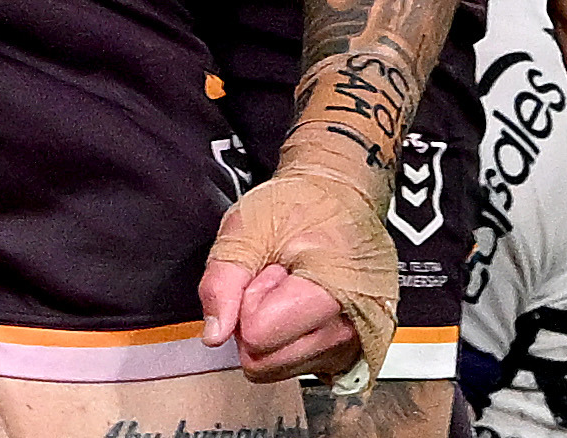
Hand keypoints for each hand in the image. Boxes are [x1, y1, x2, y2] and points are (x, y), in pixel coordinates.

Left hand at [202, 166, 395, 384]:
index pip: (257, 335)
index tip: (268, 270)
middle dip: (257, 320)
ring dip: (275, 330)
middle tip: (277, 278)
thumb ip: (222, 280)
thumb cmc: (301, 206)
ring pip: (277, 367)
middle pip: (264, 361)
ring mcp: (352, 348)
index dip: (249, 299)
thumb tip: (214, 334)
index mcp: (331, 296)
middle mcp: (349, 331)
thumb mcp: (247, 228)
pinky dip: (291, 341)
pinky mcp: (350, 355)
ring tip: (293, 288)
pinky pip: (296, 367)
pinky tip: (304, 307)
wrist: (342, 199)